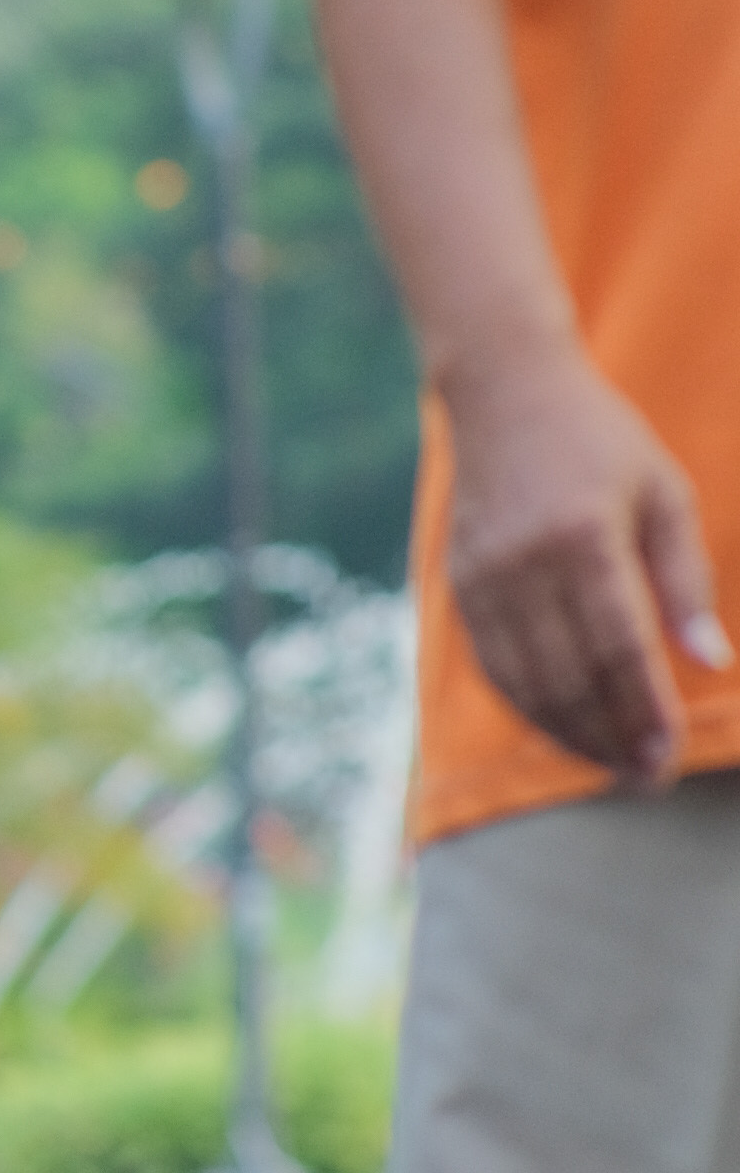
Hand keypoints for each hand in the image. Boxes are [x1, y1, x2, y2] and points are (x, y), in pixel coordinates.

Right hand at [442, 343, 729, 785]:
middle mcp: (525, 562)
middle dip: (612, 738)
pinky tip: (566, 730)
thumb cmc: (600, 442)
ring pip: (527, 683)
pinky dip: (531, 709)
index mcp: (583, 534)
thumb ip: (686, 580)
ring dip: (572, 736)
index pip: (619, 646)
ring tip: (614, 765)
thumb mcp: (664, 494)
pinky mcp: (461, 587)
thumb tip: (712, 662)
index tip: (669, 756)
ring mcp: (485, 577)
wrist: (503, 394)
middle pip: (569, 677)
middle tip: (650, 778)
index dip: (645, 710)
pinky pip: (495, 668)